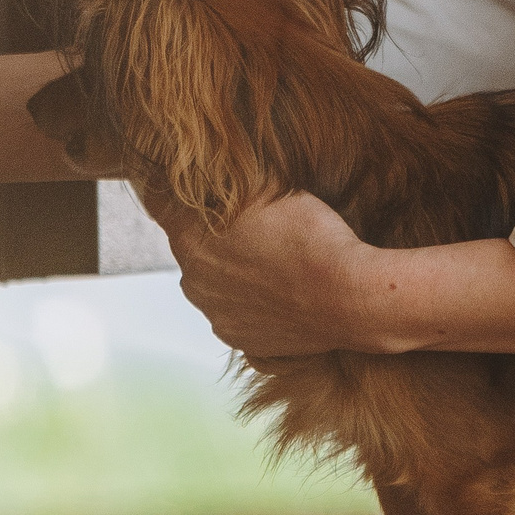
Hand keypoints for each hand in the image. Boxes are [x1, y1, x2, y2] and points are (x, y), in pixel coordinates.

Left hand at [164, 191, 383, 357]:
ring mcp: (217, 316)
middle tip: (259, 228)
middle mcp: (194, 282)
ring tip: (277, 263)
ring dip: (235, 273)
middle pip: (194, 249)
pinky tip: (281, 292)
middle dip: (217, 237)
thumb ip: (226, 185)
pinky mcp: (242, 341)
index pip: (165, 208)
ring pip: (216, 284)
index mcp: (190, 240)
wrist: (349, 296)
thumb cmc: (311, 236)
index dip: (185, 197)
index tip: (203, 192)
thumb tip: (203, 172)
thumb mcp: (265, 189)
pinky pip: (239, 315)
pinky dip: (253, 304)